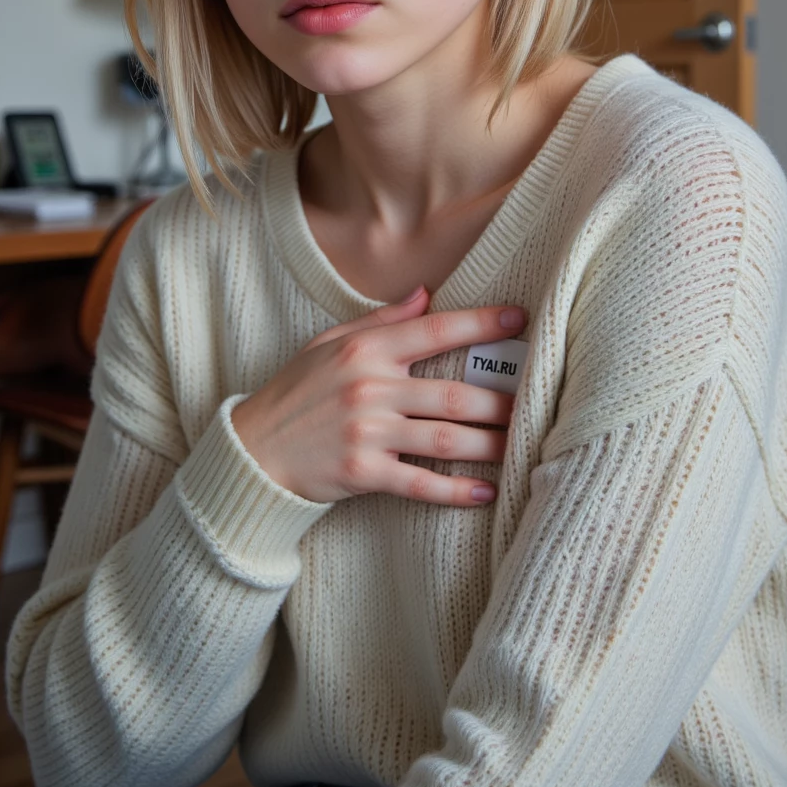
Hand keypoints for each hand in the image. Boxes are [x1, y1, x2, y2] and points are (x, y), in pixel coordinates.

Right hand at [230, 286, 524, 505]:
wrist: (252, 450)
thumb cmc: (294, 393)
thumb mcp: (328, 343)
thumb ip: (379, 322)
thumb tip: (425, 294)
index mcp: (365, 351)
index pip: (434, 331)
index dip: (480, 325)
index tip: (518, 320)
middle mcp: (370, 388)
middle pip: (453, 394)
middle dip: (500, 401)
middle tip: (533, 402)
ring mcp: (368, 432)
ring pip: (446, 438)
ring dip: (491, 445)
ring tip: (521, 446)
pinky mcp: (363, 472)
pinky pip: (420, 482)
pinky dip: (456, 490)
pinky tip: (486, 492)